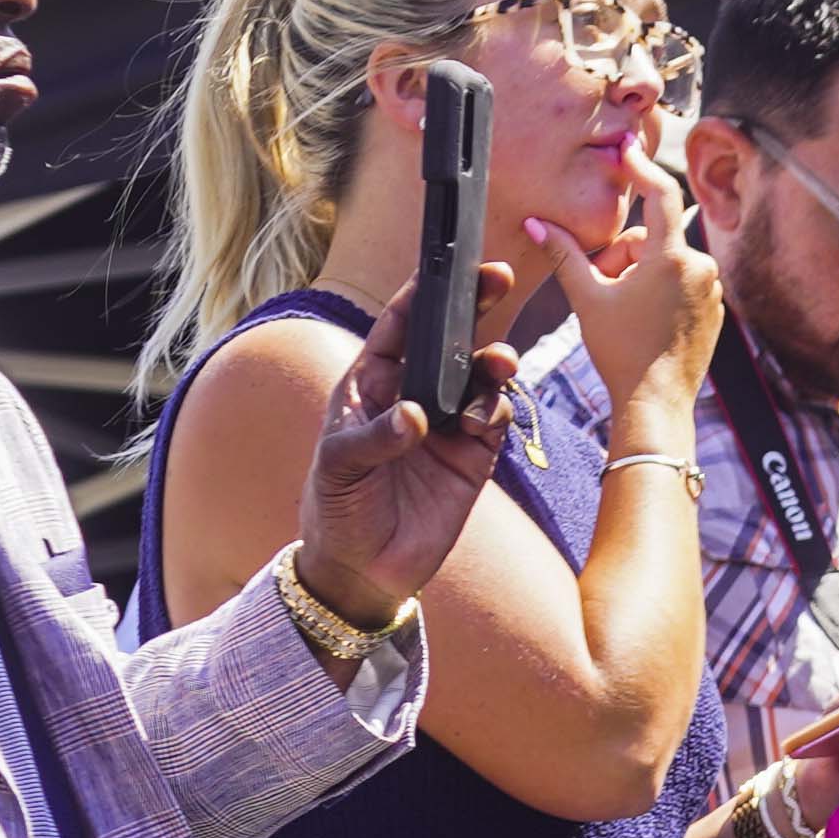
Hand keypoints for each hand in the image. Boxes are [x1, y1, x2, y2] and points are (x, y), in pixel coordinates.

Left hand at [298, 254, 523, 624]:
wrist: (363, 571)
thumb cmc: (336, 510)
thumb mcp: (338, 469)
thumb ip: (375, 438)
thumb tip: (417, 416)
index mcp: (370, 383)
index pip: (398, 327)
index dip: (421, 294)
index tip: (445, 267)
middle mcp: (412, 395)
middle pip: (448, 340)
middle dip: (473, 307)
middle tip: (497, 278)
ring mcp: (446, 424)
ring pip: (480, 377)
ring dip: (494, 363)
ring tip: (502, 364)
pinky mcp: (473, 457)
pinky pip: (494, 419)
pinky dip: (497, 409)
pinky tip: (486, 417)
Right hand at [529, 115, 722, 424]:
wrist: (654, 404)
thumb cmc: (621, 352)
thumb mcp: (587, 298)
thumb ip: (564, 254)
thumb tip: (535, 224)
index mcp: (672, 258)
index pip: (661, 193)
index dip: (641, 167)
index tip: (626, 149)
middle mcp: (700, 268)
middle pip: (651, 239)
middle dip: (621, 256)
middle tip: (599, 285)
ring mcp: (711, 291)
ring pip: (665, 263)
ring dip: (637, 274)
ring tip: (618, 308)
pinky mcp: (713, 310)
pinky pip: (681, 284)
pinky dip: (657, 291)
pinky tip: (641, 321)